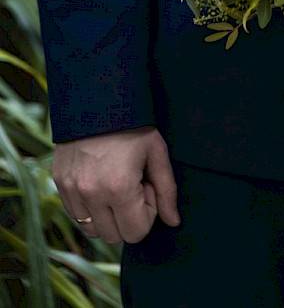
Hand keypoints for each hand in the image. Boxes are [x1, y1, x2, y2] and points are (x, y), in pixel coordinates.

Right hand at [52, 126, 179, 245]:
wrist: (98, 98)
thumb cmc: (133, 124)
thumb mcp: (157, 152)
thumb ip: (167, 191)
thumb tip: (173, 222)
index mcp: (118, 188)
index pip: (136, 233)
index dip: (148, 213)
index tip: (147, 187)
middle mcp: (91, 195)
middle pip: (114, 236)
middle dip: (129, 217)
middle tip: (133, 185)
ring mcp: (71, 191)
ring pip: (92, 230)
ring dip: (108, 217)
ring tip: (116, 184)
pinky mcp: (59, 184)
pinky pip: (75, 215)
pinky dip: (90, 208)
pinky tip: (100, 181)